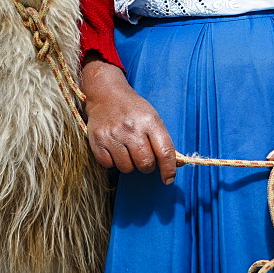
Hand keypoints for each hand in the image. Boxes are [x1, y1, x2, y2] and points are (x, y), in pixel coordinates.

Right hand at [81, 54, 176, 184]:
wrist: (107, 94)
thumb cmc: (133, 109)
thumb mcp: (152, 117)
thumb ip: (163, 141)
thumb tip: (175, 166)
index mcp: (149, 121)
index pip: (164, 152)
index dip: (169, 169)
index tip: (168, 179)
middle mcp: (132, 128)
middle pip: (145, 164)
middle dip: (147, 166)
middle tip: (143, 157)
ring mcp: (113, 135)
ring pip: (127, 168)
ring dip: (129, 164)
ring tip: (127, 150)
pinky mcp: (98, 141)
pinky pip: (109, 165)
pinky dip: (112, 161)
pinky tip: (114, 148)